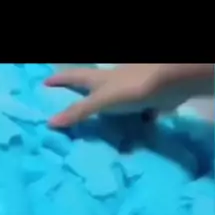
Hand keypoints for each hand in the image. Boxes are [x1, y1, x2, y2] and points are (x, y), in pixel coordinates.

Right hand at [44, 64, 193, 127]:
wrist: (169, 84)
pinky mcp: (146, 102)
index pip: (74, 77)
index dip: (60, 79)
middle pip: (92, 89)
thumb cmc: (131, 88)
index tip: (45, 83)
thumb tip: (49, 123)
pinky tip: (129, 138)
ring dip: (106, 114)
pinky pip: (133, 115)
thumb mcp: (100, 101)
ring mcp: (130, 92)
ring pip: (113, 103)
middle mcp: (113, 83)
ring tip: (95, 131)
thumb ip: (78, 112)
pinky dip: (130, 124)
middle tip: (67, 109)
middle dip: (80, 97)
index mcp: (99, 79)